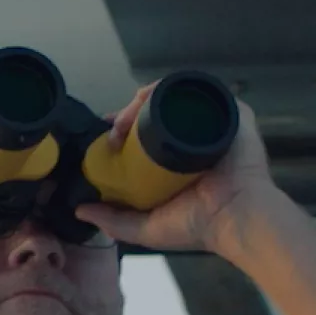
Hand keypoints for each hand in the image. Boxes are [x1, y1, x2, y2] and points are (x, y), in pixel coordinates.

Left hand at [72, 80, 279, 254]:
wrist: (234, 217)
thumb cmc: (197, 226)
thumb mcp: (146, 227)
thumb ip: (114, 221)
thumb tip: (81, 211)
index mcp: (177, 160)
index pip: (145, 133)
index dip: (122, 128)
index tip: (107, 131)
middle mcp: (193, 138)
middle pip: (155, 111)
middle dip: (128, 112)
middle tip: (115, 128)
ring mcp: (211, 124)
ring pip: (172, 98)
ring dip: (144, 99)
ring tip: (128, 118)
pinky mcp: (229, 113)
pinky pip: (197, 90)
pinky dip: (171, 87)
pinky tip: (151, 98)